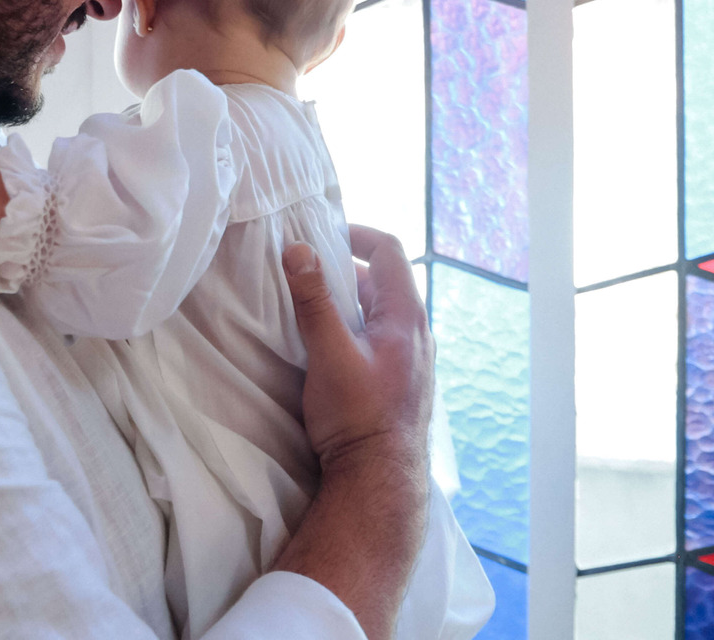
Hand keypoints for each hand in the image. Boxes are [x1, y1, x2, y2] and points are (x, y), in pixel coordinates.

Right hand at [274, 225, 432, 638]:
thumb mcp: (330, 353)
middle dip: (343, 270)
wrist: (380, 482)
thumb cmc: (358, 417)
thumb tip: (297, 249)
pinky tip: (327, 350)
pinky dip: (354, 329)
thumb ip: (314, 301)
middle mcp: (417, 334)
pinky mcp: (400, 383)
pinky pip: (378, 339)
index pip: (388, 250)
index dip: (355, 232)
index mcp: (407, 317)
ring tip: (310, 310)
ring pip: (378, 313)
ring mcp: (412, 360)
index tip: (320, 235)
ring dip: (347, 303)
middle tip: (305, 273)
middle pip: (381, 281)